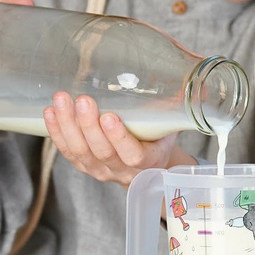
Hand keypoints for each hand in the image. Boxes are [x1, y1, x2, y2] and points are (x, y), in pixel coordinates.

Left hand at [42, 92, 195, 187]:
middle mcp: (120, 170)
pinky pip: (66, 152)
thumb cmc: (161, 139)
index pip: (131, 154)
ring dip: (67, 125)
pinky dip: (56, 133)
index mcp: (147, 162)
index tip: (110, 116)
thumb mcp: (175, 126)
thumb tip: (205, 84)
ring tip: (61, 99)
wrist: (148, 168)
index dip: (119, 137)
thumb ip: (185, 106)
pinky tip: (49, 113)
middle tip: (82, 99)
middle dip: (88, 125)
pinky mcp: (83, 165)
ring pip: (79, 151)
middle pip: (100, 151)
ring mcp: (99, 170)